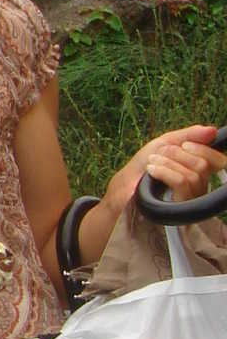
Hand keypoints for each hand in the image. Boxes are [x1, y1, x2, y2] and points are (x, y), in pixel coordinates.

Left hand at [107, 123, 223, 210]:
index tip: (185, 145)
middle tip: (160, 154)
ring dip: (168, 162)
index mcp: (200, 173)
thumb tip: (212, 130)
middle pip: (204, 165)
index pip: (219, 162)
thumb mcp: (166, 144)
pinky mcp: (179, 208)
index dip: (205, 150)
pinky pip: (182, 182)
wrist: (122, 188)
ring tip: (152, 164)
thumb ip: (189, 136)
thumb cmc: (144, 167)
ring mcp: (191, 200)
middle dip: (178, 154)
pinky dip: (165, 171)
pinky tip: (152, 170)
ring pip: (193, 174)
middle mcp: (201, 188)